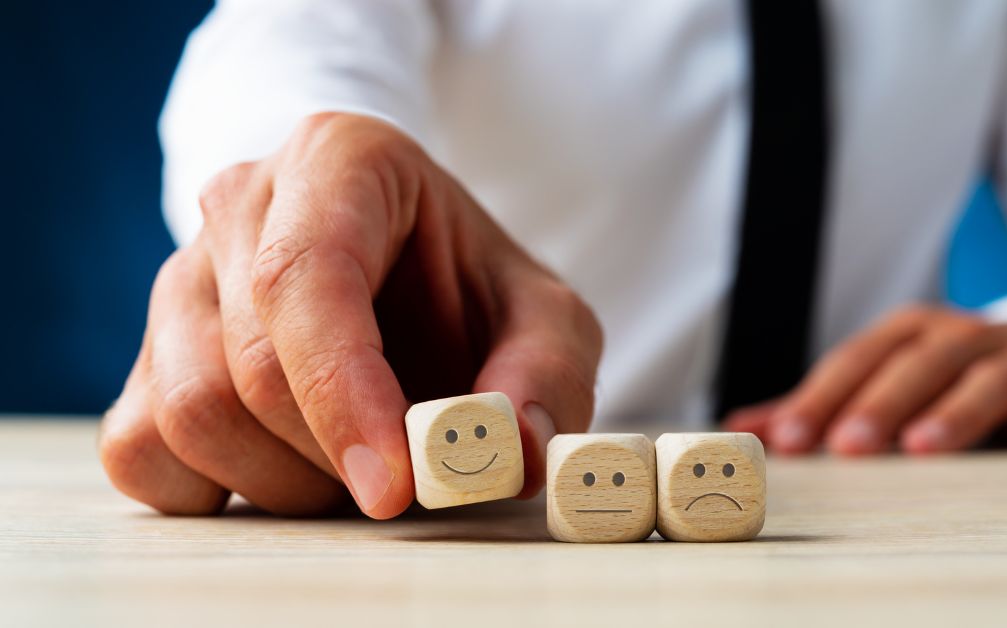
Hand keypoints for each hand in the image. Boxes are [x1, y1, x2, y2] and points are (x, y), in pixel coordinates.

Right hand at [99, 113, 602, 517]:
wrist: (403, 269)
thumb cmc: (466, 287)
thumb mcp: (543, 315)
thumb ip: (546, 373)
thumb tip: (515, 452)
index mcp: (336, 159)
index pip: (307, 278)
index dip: (346, 393)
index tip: (398, 485)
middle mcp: (237, 205)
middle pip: (248, 365)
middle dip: (335, 455)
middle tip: (407, 481)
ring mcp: (177, 279)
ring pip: (190, 415)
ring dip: (287, 480)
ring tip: (359, 463)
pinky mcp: (146, 356)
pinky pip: (142, 451)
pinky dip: (220, 491)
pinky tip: (292, 469)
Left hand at [722, 305, 1006, 454]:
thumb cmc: (949, 374)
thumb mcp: (886, 376)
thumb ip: (820, 403)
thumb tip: (741, 423)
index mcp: (910, 334)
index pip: (858, 362)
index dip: (822, 398)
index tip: (788, 441)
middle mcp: (964, 338)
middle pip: (919, 366)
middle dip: (881, 405)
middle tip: (848, 448)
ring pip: (990, 379)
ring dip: (958, 411)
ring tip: (924, 447)